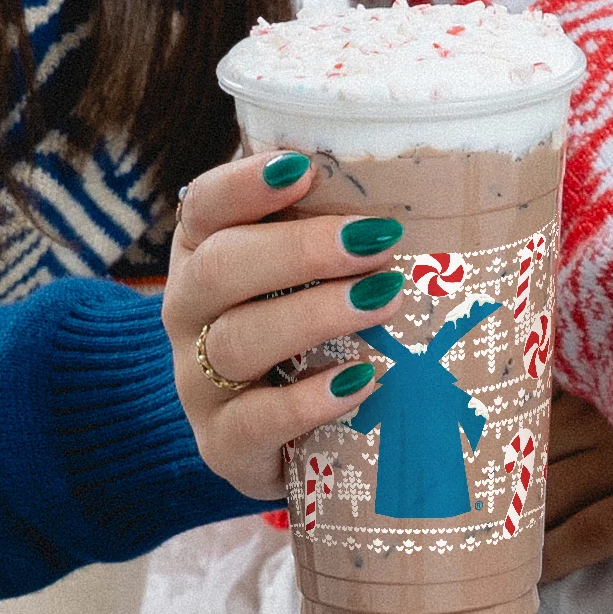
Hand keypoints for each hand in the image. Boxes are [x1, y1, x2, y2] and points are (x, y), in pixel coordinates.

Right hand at [166, 146, 411, 506]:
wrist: (289, 438)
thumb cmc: (313, 329)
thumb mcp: (317, 272)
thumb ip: (341, 224)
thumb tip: (423, 176)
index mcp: (203, 250)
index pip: (204, 206)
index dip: (245, 184)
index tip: (304, 169)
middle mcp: (189, 311)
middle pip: (218, 268)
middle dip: (298, 250)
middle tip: (375, 240)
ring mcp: (197, 382)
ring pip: (236, 341)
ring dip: (313, 315)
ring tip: (385, 300)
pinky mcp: (222, 445)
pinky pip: (251, 423)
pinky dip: (307, 402)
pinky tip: (361, 381)